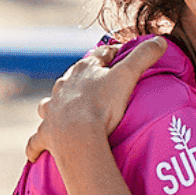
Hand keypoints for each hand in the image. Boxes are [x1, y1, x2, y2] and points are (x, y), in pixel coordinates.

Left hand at [25, 36, 164, 161]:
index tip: (122, 54)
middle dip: (83, 78)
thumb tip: (160, 40)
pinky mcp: (46, 134)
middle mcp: (63, 86)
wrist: (77, 133)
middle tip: (98, 85)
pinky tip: (34, 154)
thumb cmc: (102, 103)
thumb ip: (143, 56)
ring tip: (65, 110)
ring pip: (50, 103)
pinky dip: (36, 145)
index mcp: (83, 70)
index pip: (100, 56)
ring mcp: (52, 110)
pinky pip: (36, 140)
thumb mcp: (127, 76)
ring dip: (56, 105)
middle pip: (74, 77)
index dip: (112, 54)